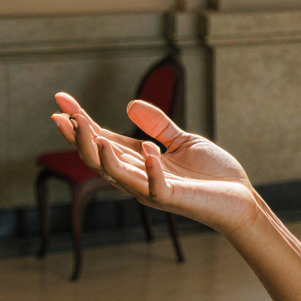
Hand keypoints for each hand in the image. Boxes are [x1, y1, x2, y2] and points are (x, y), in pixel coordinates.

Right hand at [51, 93, 257, 231]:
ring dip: (103, 156)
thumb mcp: (183, 141)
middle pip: (99, 159)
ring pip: (118, 175)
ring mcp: (154, 189)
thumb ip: (158, 126)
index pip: (102, 139)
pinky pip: (157, 188)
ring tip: (93, 134)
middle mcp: (140, 176)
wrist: (240, 199)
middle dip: (79, 139)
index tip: (60, 101)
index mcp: (140, 160)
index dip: (81, 121)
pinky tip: (150, 150)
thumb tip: (129, 104)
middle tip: (63, 117)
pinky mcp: (175, 199)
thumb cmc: (211, 175)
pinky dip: (152, 170)